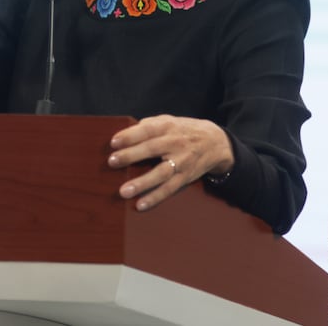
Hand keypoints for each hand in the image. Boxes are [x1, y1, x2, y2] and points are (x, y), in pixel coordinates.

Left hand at [108, 115, 234, 210]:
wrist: (215, 142)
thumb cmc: (184, 131)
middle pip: (152, 149)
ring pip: (161, 173)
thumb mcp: (170, 121)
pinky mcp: (185, 177)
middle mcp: (176, 143)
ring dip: (142, 183)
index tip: (113, 142)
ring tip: (124, 191)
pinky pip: (169, 189)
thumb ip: (150, 125)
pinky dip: (155, 197)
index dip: (130, 135)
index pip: (148, 129)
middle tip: (112, 162)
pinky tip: (140, 205)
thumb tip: (125, 133)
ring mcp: (181, 162)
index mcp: (169, 127)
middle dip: (131, 155)